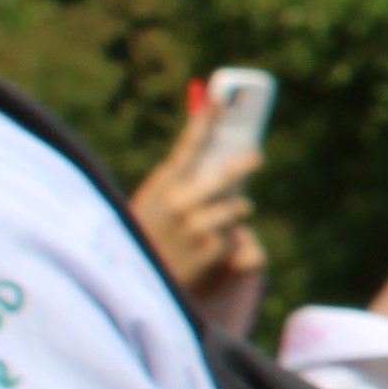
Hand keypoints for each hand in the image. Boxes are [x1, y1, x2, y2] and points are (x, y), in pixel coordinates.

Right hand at [129, 99, 267, 342]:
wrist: (133, 287)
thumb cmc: (148, 240)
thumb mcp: (155, 206)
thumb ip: (183, 184)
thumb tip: (223, 163)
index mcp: (162, 187)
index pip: (187, 147)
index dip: (204, 121)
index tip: (219, 101)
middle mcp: (179, 203)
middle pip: (225, 174)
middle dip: (243, 162)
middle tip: (254, 156)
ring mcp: (197, 226)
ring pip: (238, 208)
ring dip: (234, 214)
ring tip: (211, 227)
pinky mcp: (213, 250)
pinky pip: (239, 238)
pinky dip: (233, 244)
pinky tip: (210, 255)